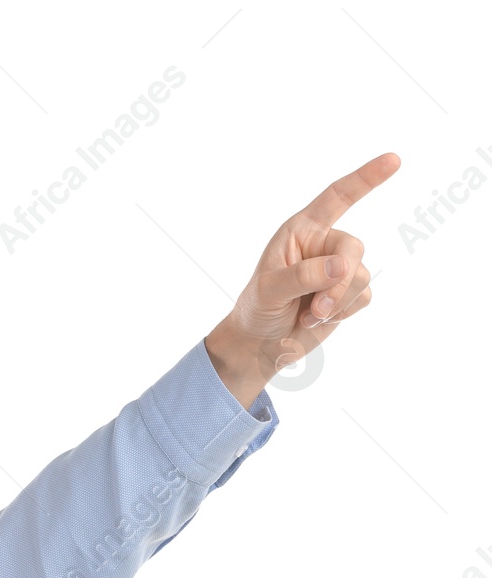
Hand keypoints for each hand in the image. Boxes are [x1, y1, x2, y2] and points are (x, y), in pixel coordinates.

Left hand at [205, 152, 400, 405]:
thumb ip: (303, 275)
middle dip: (338, 281)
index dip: (365, 178)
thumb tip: (342, 266)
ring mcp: (338, 269)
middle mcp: (323, 244)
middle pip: (353, 248)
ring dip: (336, 302)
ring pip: (360, 277)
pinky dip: (342, 313)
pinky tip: (318, 319)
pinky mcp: (348, 293)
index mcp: (300, 231)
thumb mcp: (269, 291)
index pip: (337, 197)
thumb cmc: (257, 310)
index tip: (394, 160)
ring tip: (308, 314)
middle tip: (316, 308)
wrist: (260, 345)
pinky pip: (364, 297)